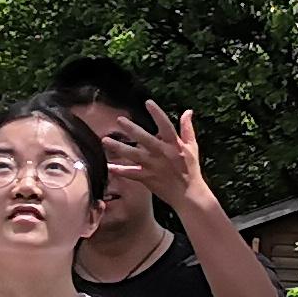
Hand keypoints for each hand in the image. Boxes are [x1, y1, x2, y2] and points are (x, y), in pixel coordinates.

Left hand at [96, 103, 215, 218]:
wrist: (189, 194)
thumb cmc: (191, 169)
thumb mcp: (192, 147)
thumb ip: (187, 128)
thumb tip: (188, 111)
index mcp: (174, 145)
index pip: (165, 125)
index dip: (157, 113)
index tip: (148, 102)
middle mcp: (163, 153)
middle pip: (145, 139)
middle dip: (132, 129)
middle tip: (119, 120)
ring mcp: (154, 166)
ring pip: (134, 155)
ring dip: (119, 148)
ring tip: (105, 140)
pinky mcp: (148, 178)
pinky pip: (131, 173)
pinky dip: (120, 170)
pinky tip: (108, 166)